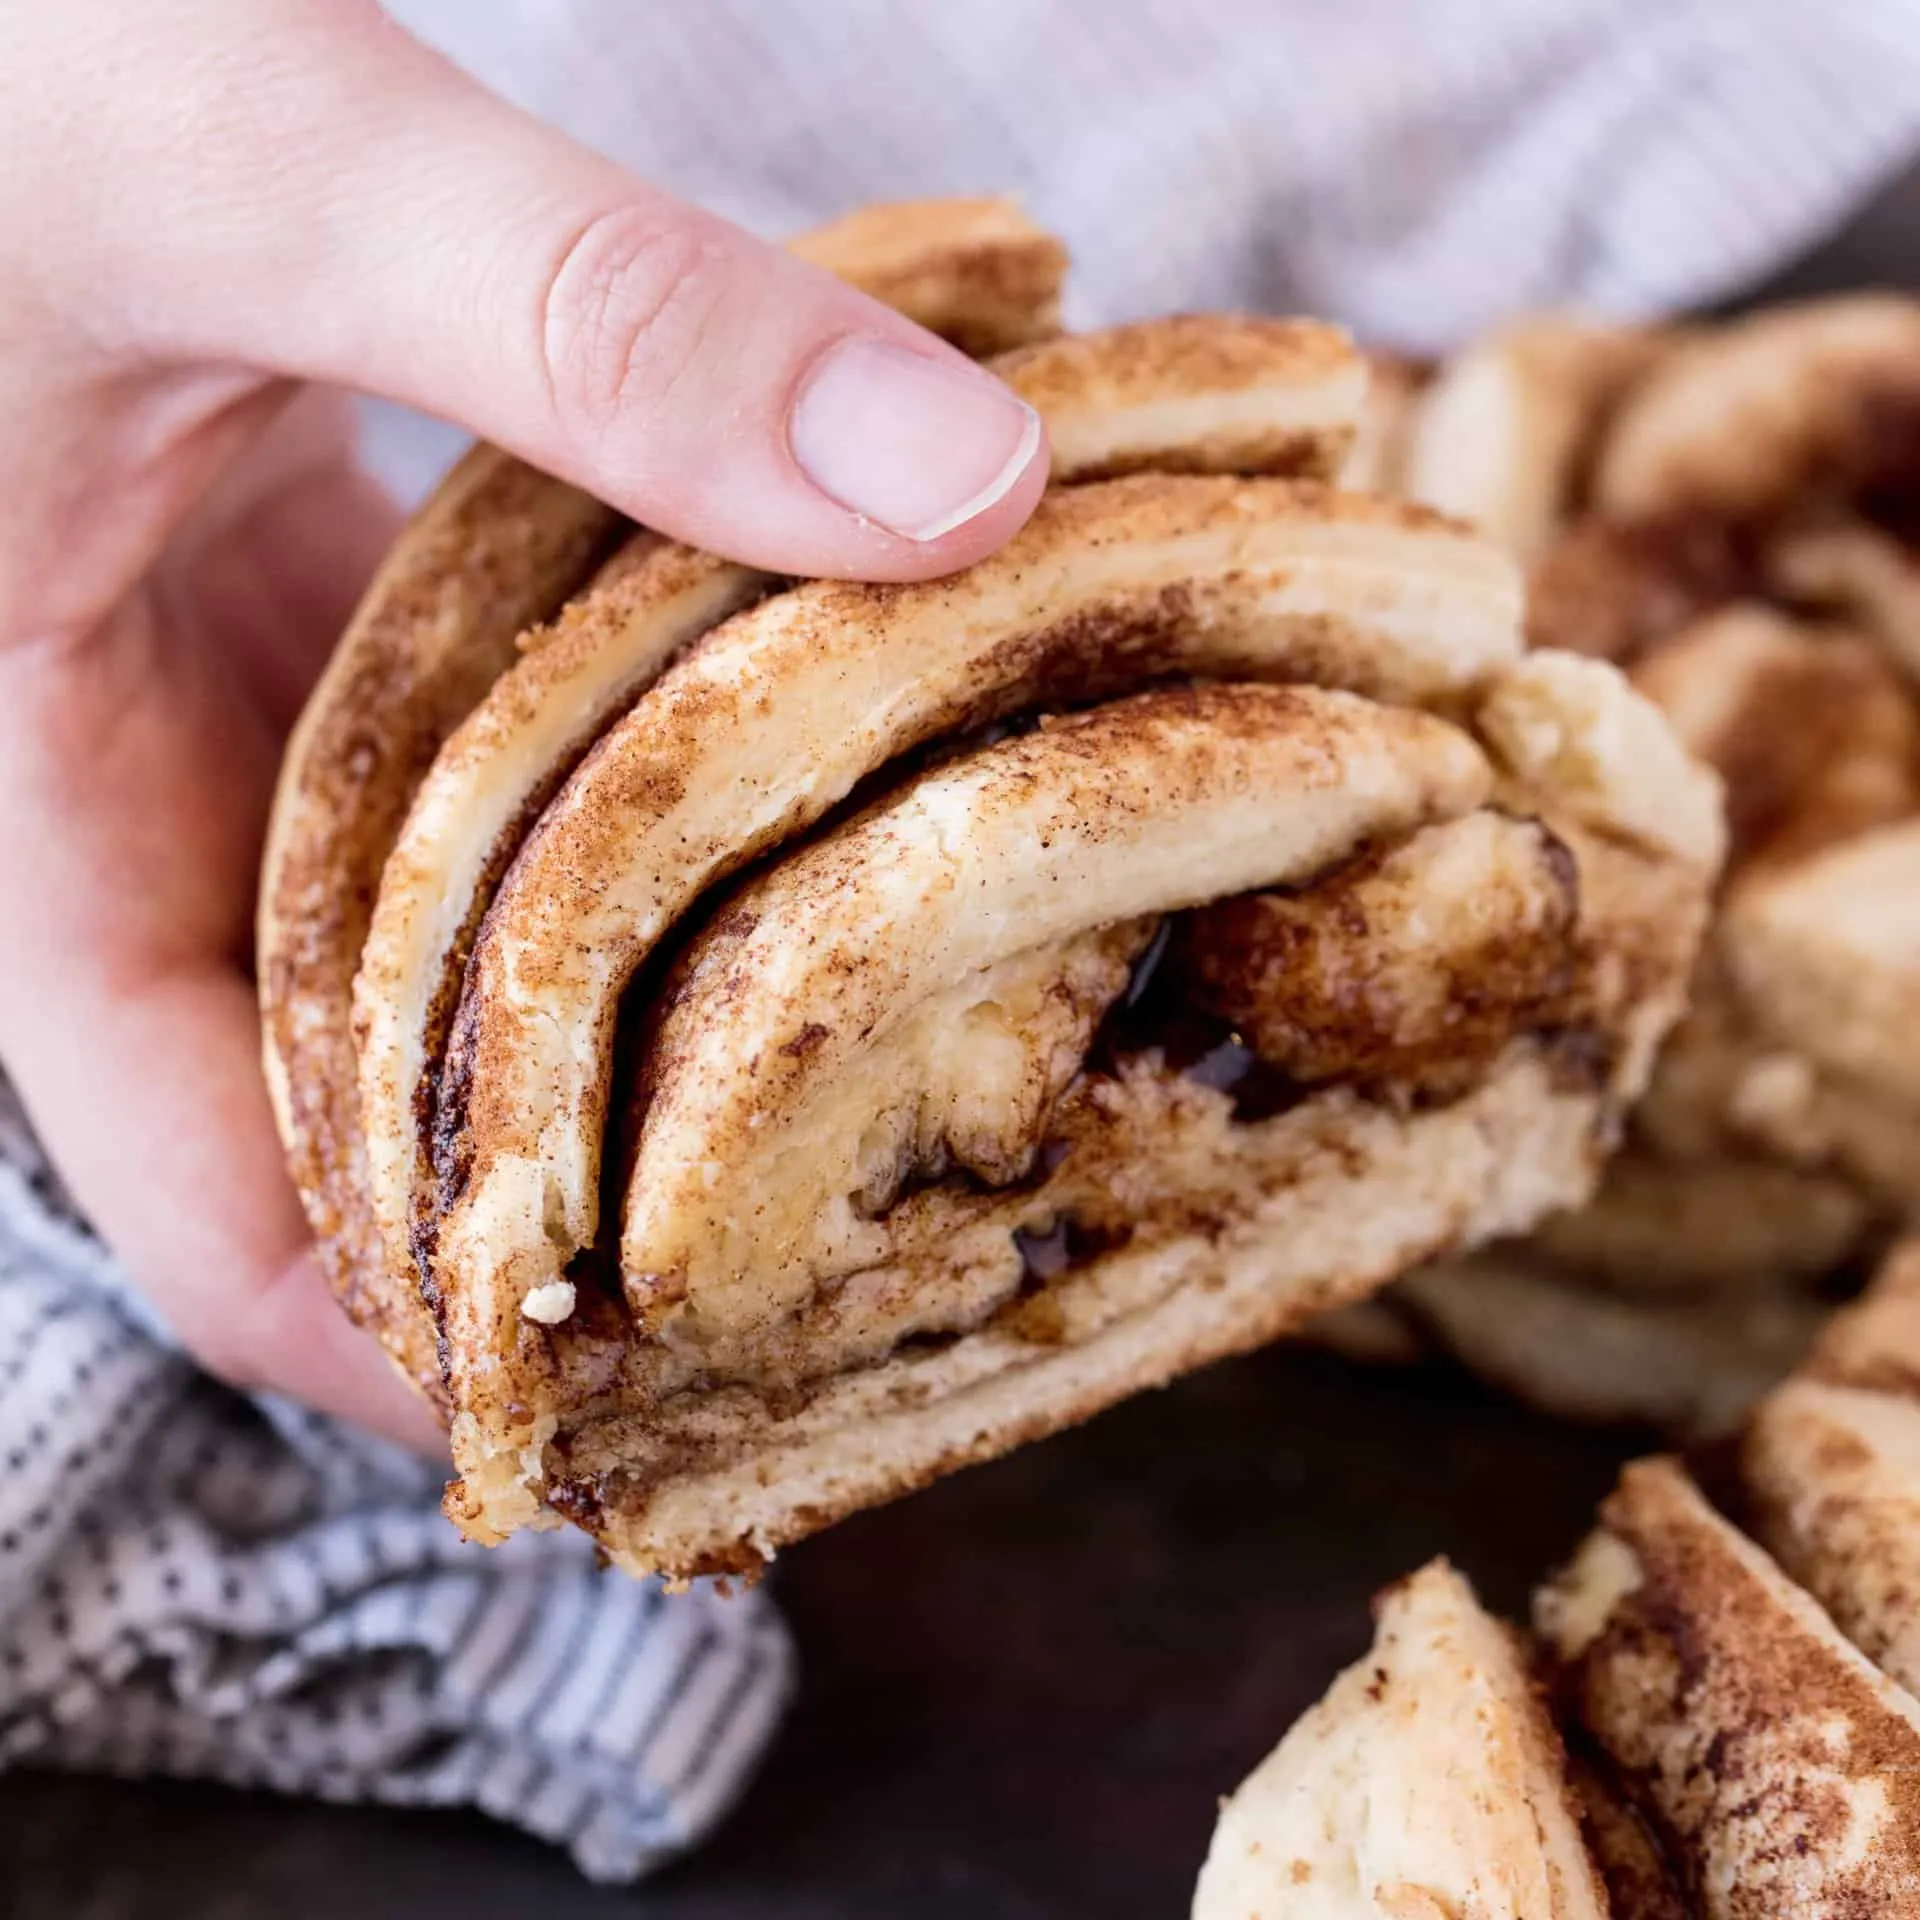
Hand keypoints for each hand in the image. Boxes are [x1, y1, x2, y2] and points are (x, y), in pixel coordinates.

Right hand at [0, 0, 1046, 1448]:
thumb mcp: (247, 156)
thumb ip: (588, 322)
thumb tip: (964, 490)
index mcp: (28, 803)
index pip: (205, 1206)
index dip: (421, 1343)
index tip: (670, 1392)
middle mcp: (138, 782)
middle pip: (367, 1085)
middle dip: (578, 1174)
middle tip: (855, 1219)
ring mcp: (229, 681)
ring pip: (451, 911)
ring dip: (643, 964)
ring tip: (882, 1025)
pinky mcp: (310, 576)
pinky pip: (493, 737)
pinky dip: (640, 760)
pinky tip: (802, 760)